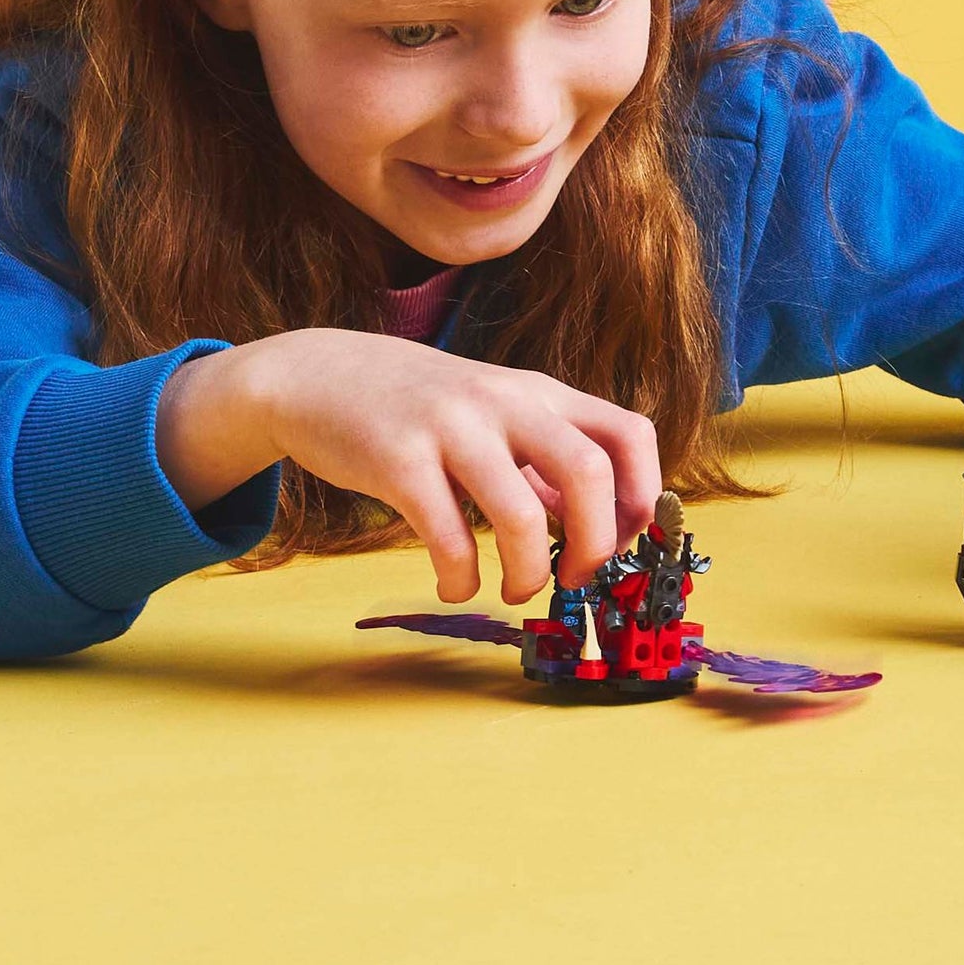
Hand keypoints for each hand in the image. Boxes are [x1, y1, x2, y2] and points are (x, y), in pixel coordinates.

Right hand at [157, 328, 661, 602]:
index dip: (643, 496)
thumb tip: (598, 526)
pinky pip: (448, 536)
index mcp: (541, 392)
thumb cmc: (422, 407)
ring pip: (521, 515)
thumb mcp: (496, 415)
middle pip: (590, 472)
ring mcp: (453, 427)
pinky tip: (455, 581)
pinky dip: (461, 576)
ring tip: (515, 590)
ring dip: (529, 573)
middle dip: (596, 543)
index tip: (623, 543)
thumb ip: (545, 465)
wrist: (320, 374)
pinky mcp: (398, 459)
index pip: (629, 434)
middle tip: (577, 577)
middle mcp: (506, 401)